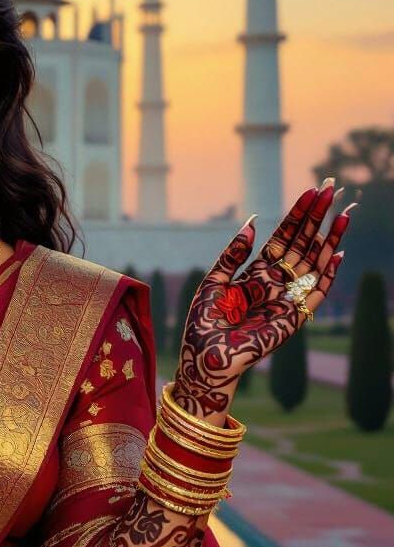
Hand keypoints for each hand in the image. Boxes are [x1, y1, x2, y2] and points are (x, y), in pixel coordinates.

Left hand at [174, 177, 352, 417]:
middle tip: (332, 190)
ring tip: (343, 214)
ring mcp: (287, 298)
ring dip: (328, 240)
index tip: (312, 192)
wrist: (207, 356)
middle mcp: (276, 283)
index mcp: (256, 273)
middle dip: (317, 218)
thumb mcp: (213, 281)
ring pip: (314, 263)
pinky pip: (316, 293)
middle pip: (302, 244)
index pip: (283, 238)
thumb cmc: (204, 322)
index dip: (297, 215)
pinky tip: (337, 253)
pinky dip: (328, 275)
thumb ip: (233, 255)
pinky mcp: (294, 317)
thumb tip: (252, 224)